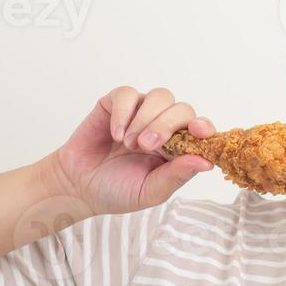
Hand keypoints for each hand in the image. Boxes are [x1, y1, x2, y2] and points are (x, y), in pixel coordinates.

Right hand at [47, 86, 215, 215]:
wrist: (78, 187)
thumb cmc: (117, 191)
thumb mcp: (150, 191)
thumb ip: (177, 176)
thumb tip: (207, 162)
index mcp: (178, 148)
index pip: (200, 129)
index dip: (204, 127)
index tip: (199, 132)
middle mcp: (164, 126)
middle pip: (181, 108)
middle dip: (166, 125)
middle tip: (146, 145)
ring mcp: (141, 113)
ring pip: (159, 96)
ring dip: (145, 119)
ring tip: (129, 144)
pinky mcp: (116, 104)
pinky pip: (128, 94)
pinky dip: (124, 113)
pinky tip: (116, 134)